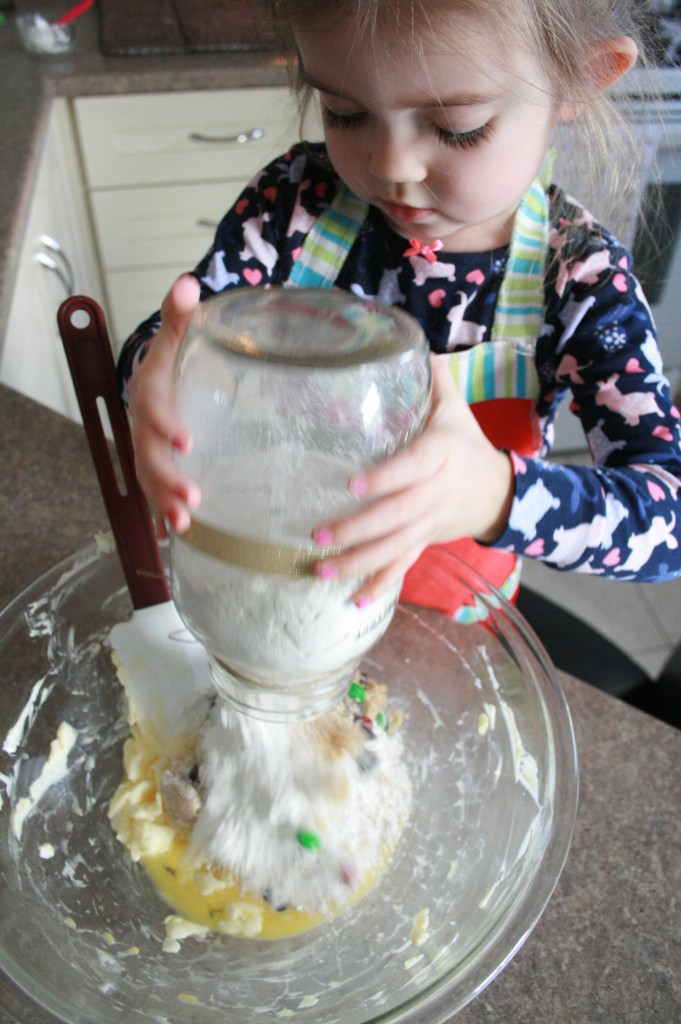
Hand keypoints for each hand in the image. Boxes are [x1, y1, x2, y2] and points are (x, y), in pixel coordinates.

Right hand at [128, 274, 201, 536]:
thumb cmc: (177, 356)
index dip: (166, 425)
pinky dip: (163, 514)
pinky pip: (156, 493)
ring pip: (150, 479)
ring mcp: (148, 450)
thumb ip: (183, 313)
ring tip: (185, 524)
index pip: (152, 408)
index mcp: (151, 391)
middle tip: (191, 500)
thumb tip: (189, 284)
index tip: (187, 444)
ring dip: (165, 503)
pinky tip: (177, 536)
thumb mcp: (182, 332)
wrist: (166, 376)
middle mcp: (143, 425)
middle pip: (147, 454)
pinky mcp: (159, 468)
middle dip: (166, 479)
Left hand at [312, 354, 513, 603]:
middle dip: (357, 528)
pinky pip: (403, 567)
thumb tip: (403, 336)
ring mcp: (429, 524)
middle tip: (317, 534)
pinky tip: (354, 601)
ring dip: (358, 562)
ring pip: (394, 547)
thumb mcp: (453, 407)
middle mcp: (433, 494)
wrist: (499, 491)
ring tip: (320, 571)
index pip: (411, 466)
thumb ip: (429, 377)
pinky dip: (380, 585)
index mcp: (439, 454)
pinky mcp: (425, 543)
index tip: (350, 482)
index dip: (384, 477)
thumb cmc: (465, 444)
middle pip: (396, 515)